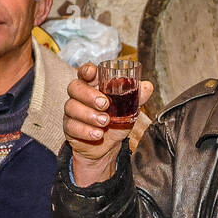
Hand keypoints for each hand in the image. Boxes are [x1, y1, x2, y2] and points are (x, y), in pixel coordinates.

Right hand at [64, 62, 153, 185]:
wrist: (108, 147)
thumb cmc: (116, 123)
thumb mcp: (129, 109)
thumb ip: (136, 97)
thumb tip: (147, 87)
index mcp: (93, 86)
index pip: (85, 72)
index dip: (86, 70)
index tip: (93, 73)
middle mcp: (80, 96)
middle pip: (74, 87)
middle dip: (89, 95)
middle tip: (105, 104)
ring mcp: (73, 111)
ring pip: (71, 107)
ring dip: (89, 115)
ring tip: (105, 122)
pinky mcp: (70, 127)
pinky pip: (71, 126)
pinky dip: (86, 131)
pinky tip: (98, 134)